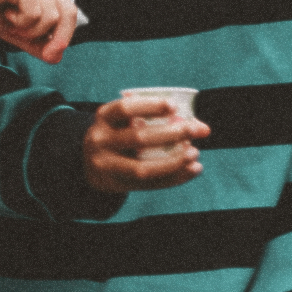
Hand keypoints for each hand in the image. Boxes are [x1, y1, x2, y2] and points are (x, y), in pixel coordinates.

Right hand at [0, 0, 80, 62]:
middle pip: (67, 13)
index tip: (51, 55)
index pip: (69, 11)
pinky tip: (5, 12)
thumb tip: (57, 58)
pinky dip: (20, 21)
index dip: (64, 36)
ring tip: (10, 21)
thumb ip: (35, 42)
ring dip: (29, 28)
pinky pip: (34, 13)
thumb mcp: (13, 29)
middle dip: (55, 37)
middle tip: (32, 44)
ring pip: (50, 16)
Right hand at [82, 98, 209, 192]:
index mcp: (103, 118)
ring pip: (144, 168)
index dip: (151, 106)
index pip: (125, 109)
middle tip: (195, 130)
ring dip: (174, 161)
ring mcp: (107, 165)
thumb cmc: (118, 134)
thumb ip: (156, 118)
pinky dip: (176, 177)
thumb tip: (200, 127)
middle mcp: (101, 141)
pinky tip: (193, 169)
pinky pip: (151, 184)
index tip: (174, 106)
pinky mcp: (118, 184)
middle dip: (172, 134)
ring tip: (195, 153)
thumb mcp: (124, 120)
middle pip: (138, 138)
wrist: (90, 162)